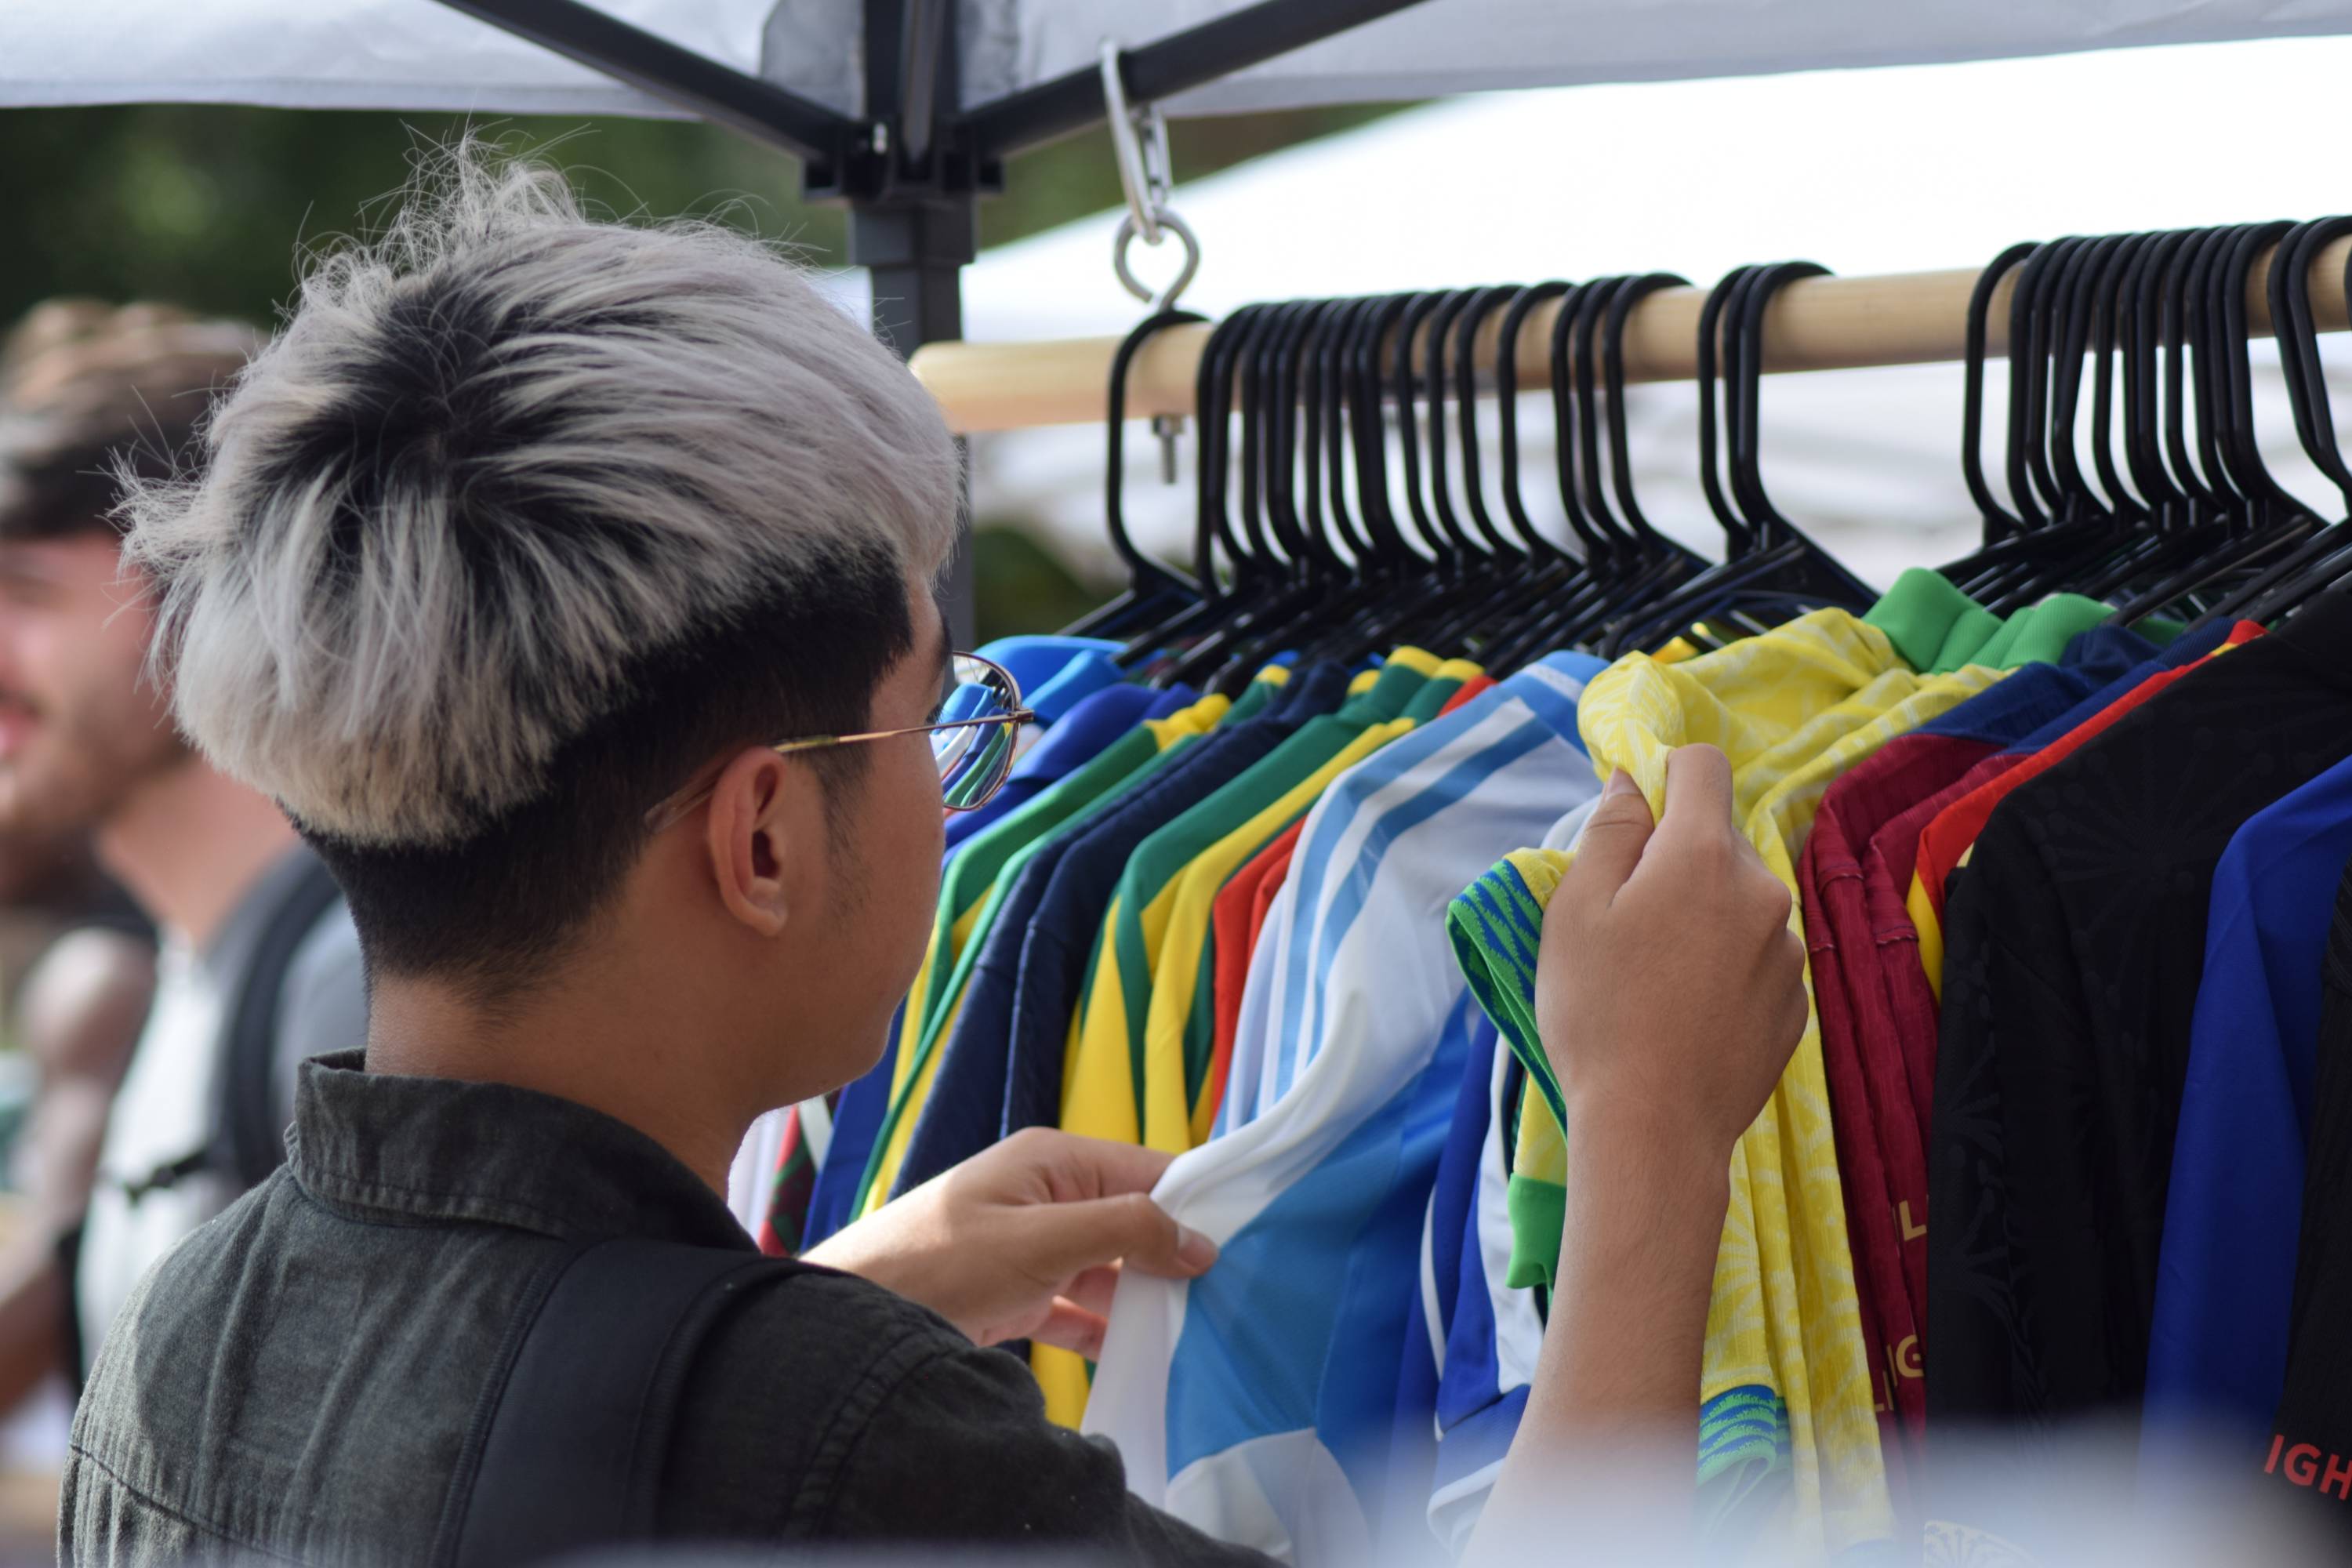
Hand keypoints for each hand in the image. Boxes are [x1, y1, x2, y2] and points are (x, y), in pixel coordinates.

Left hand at [802, 1126, 1217, 1355]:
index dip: (1198, 1203)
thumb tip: (1200, 1240)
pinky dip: (1107, 1331)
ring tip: (1199, 1333)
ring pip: (1110, 1270)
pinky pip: (1080, 1308)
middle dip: (1177, 1257)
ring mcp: (1032, 1246)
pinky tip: (1141, 1358)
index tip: (1248, 1242)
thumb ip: (1123, 1232)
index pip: (1149, 1169)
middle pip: (1134, 1222)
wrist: (850, 1321)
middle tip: (1233, 1299)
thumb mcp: (1041, 1240)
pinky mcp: (1017, 1293)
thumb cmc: (937, 1264)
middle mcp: (1047, 1195)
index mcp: (1054, 1160)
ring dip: (1146, 1300)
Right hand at [1534, 745, 1805, 1174]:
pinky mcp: (1797, 1004)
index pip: (1703, 766)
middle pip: (1718, 840)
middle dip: (1675, 859)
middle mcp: (1762, 890)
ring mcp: (1787, 951)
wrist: (1655, 1130)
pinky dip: (1726, 968)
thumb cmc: (1599, 1014)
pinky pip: (1757, 957)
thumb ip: (1608, 832)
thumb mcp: (1575, 912)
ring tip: (1656, 979)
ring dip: (1704, 916)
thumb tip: (1631, 782)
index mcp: (1702, 855)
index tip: (1635, 812)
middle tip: (1626, 920)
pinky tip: (1687, 1014)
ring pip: (1739, 902)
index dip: (1665, 773)